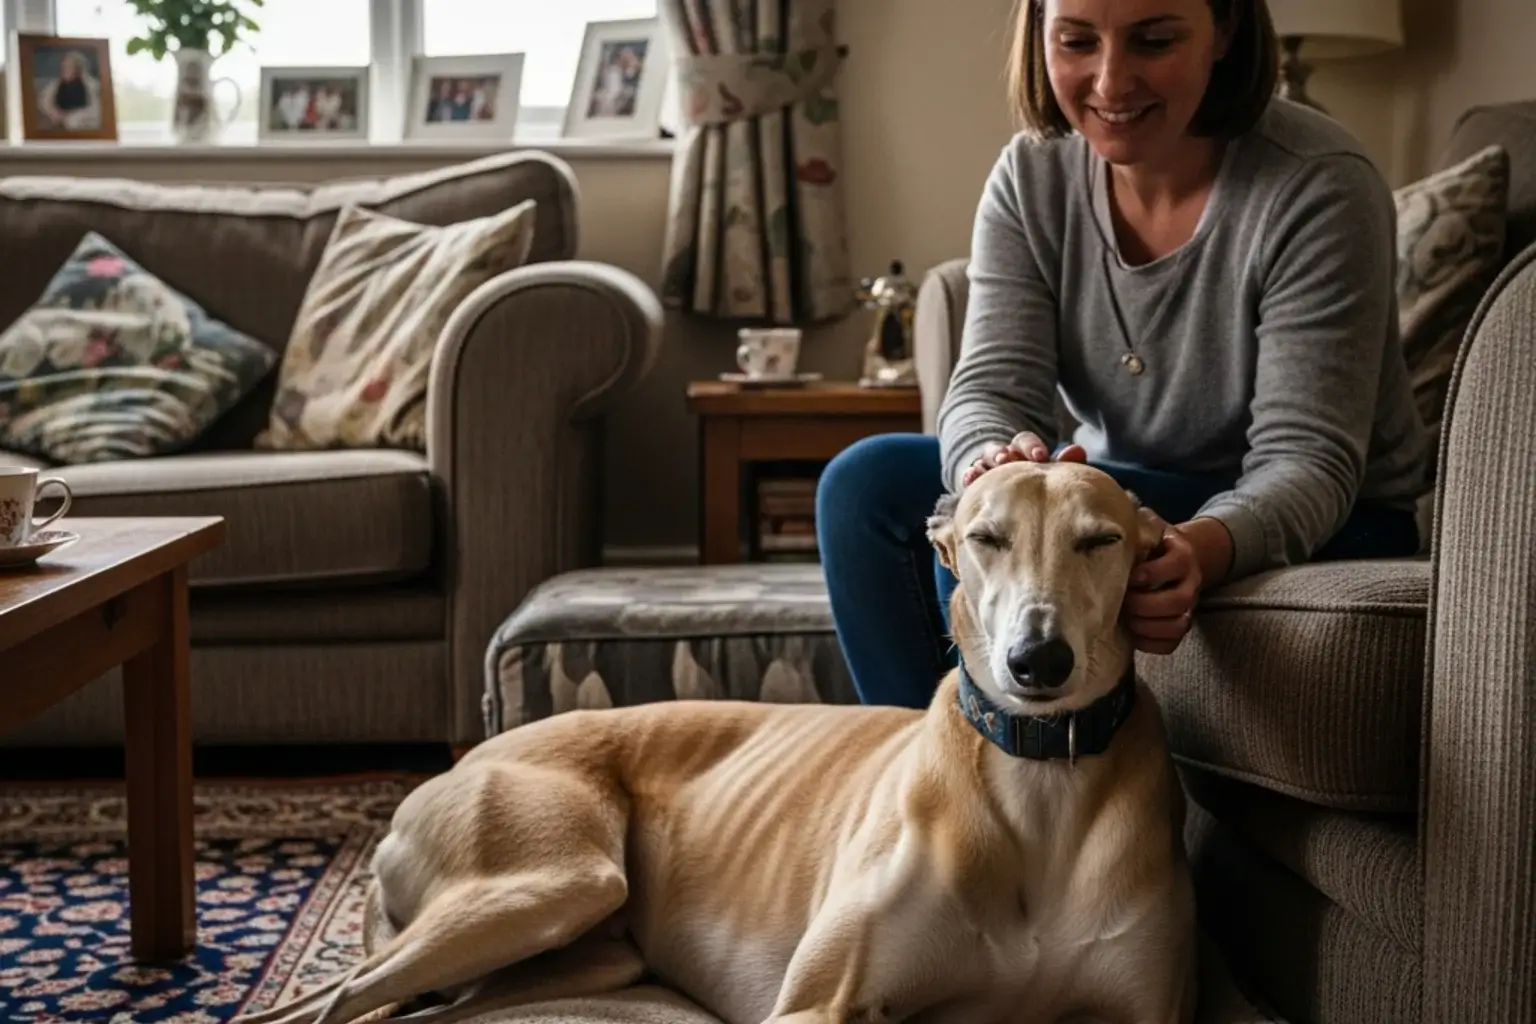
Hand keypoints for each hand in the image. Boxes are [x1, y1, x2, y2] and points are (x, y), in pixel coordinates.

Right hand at [961, 431, 1086, 487]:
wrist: (1013, 500)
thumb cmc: (1038, 485)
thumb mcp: (1050, 473)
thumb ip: (1065, 462)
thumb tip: (1078, 450)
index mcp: (1023, 451)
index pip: (1025, 441)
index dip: (1032, 447)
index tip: (1041, 457)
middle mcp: (1002, 457)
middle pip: (1000, 448)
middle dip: (1004, 453)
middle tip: (1008, 459)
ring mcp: (985, 469)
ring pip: (983, 459)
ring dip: (987, 462)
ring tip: (988, 468)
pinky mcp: (973, 484)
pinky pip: (969, 476)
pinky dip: (969, 475)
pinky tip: (970, 479)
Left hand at [1124, 511, 1202, 655]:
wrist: (1175, 555)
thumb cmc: (1150, 541)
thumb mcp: (1145, 525)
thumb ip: (1133, 523)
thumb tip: (1102, 521)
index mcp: (1182, 554)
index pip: (1176, 565)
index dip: (1152, 573)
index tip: (1130, 576)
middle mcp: (1191, 582)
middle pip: (1179, 600)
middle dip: (1145, 605)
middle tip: (1122, 601)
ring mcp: (1188, 606)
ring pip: (1179, 625)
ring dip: (1148, 626)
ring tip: (1125, 619)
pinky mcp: (1180, 624)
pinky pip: (1172, 644)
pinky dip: (1150, 644)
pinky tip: (1132, 633)